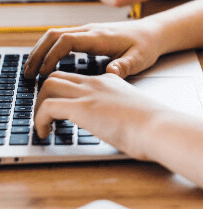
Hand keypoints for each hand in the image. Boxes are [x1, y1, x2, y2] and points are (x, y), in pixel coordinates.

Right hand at [23, 19, 161, 78]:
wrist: (154, 33)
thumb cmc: (147, 46)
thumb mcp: (140, 59)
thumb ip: (125, 66)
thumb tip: (110, 73)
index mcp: (100, 37)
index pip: (67, 40)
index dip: (51, 56)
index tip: (43, 73)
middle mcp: (91, 31)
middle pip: (54, 34)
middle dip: (38, 53)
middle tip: (27, 74)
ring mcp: (88, 31)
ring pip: (56, 35)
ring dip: (41, 50)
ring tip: (31, 71)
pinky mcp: (89, 35)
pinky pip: (63, 38)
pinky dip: (50, 49)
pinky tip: (47, 65)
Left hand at [33, 71, 167, 159]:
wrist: (158, 126)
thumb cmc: (151, 124)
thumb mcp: (132, 110)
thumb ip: (118, 110)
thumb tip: (113, 124)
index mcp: (110, 81)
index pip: (77, 78)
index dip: (64, 93)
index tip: (61, 111)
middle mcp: (97, 82)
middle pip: (58, 76)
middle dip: (44, 95)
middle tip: (45, 116)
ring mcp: (89, 93)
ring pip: (48, 85)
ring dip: (38, 106)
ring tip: (42, 125)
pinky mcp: (83, 107)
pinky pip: (47, 107)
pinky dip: (39, 120)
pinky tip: (45, 133)